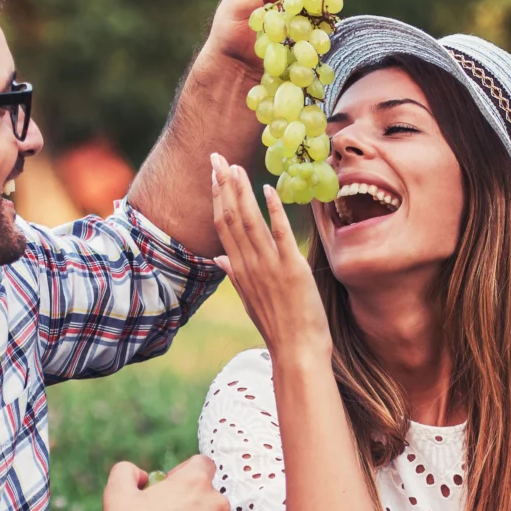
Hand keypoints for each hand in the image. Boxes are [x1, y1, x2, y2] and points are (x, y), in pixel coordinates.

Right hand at [210, 154, 331, 364]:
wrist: (296, 351)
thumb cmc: (277, 326)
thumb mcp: (251, 300)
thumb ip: (235, 275)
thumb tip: (219, 260)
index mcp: (239, 271)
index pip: (222, 227)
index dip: (217, 198)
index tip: (214, 175)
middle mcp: (249, 266)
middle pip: (231, 219)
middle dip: (223, 186)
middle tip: (217, 158)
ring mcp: (269, 267)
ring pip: (250, 222)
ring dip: (242, 192)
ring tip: (236, 167)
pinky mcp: (291, 269)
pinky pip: (281, 234)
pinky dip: (274, 211)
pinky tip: (268, 189)